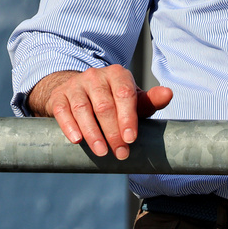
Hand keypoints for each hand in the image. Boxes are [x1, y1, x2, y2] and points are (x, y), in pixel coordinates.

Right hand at [27, 65, 172, 159]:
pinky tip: (77, 140)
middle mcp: (95, 76)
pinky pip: (62, 111)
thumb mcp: (132, 100)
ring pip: (83, 109)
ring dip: (93, 133)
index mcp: (117, 74)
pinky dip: (69, 126)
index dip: (127, 117)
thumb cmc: (112, 99)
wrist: (78, 92)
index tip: (131, 139)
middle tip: (120, 153)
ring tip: (101, 152)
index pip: (124, 94)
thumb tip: (168, 93)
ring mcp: (75, 85)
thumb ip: (150, 100)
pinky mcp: (59, 96)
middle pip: (104, 105)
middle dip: (113, 132)